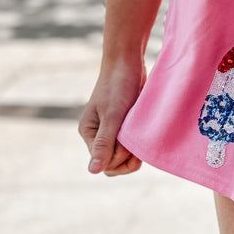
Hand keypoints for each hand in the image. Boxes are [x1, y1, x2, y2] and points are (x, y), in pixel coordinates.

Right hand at [78, 59, 146, 175]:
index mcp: (89, 133)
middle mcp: (97, 135)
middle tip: (138, 141)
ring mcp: (111, 132)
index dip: (120, 158)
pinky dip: (138, 145)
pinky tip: (144, 134)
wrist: (128, 62)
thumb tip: (92, 171)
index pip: (104, 164)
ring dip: (134, 153)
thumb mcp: (112, 115)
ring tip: (141, 137)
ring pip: (123, 158)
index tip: (128, 141)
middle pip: (113, 165)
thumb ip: (104, 143)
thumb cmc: (118, 86)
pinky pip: (130, 146)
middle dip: (127, 159)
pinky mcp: (123, 127)